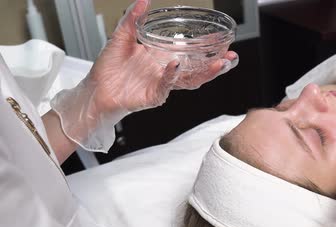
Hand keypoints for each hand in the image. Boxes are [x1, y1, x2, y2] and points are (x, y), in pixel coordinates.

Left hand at [90, 0, 237, 112]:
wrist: (94, 91)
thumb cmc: (108, 70)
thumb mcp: (120, 37)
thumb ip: (132, 19)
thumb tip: (143, 1)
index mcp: (161, 59)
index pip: (190, 54)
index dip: (206, 47)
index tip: (220, 39)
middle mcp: (165, 73)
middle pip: (197, 70)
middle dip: (216, 65)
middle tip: (230, 56)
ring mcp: (161, 85)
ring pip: (189, 81)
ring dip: (205, 73)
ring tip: (217, 64)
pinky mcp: (152, 96)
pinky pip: (165, 87)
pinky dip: (171, 76)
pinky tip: (176, 65)